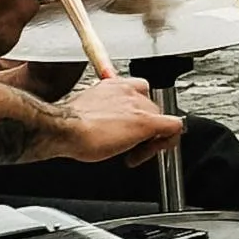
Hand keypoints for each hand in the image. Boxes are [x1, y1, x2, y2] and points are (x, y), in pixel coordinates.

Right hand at [52, 70, 185, 165]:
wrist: (64, 129)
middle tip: (129, 146)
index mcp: (112, 86)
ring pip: (162, 118)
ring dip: (150, 138)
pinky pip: (174, 126)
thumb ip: (98, 113)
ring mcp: (139, 106)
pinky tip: (150, 152)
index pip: (138, 92)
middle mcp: (128, 91)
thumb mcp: (83, 113)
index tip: (127, 127)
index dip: (137, 111)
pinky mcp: (146, 122)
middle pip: (151, 108)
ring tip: (133, 152)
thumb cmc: (67, 125)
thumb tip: (98, 124)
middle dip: (143, 129)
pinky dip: (168, 141)